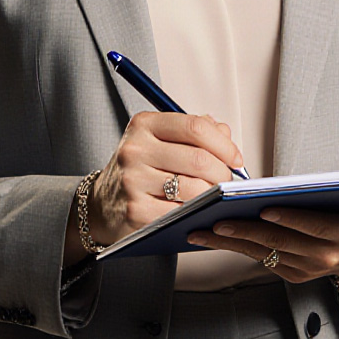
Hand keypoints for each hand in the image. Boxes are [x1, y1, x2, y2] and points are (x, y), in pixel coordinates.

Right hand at [64, 110, 243, 263]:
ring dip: (213, 196)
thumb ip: (194, 132)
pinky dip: (195, 213)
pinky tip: (194, 211)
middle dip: (223, 173)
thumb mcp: (160, 140)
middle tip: (227, 182)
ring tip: (213, 197)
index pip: (195, 127)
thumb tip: (225, 133)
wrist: (103, 204)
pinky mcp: (135, 210)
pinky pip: (181, 212)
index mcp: (143, 125)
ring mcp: (133, 181)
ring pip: (194, 188)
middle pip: (199, 159)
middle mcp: (135, 149)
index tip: (235, 158)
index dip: (224, 144)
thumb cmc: (141, 169)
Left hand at [185, 148, 338, 283]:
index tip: (266, 207)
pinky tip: (213, 235)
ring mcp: (309, 267)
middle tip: (219, 217)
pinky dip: (235, 247)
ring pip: (266, 252)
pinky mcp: (294, 273)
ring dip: (232, 242)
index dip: (292, 218)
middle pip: (283, 242)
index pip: (318, 228)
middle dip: (248, 230)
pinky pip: (260, 258)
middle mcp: (329, 255)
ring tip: (203, 228)